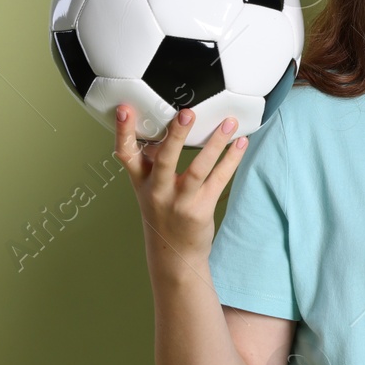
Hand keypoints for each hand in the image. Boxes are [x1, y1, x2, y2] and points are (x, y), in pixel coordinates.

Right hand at [114, 104, 245, 263]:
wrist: (173, 254)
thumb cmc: (163, 214)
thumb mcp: (149, 188)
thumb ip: (153, 160)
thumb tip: (168, 127)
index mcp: (141, 181)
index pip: (126, 154)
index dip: (123, 132)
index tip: (125, 110)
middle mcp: (158, 191)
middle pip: (165, 160)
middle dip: (176, 136)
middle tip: (186, 113)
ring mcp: (180, 201)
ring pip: (198, 169)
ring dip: (215, 144)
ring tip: (228, 123)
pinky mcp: (201, 209)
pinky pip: (218, 180)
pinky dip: (231, 160)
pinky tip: (240, 144)